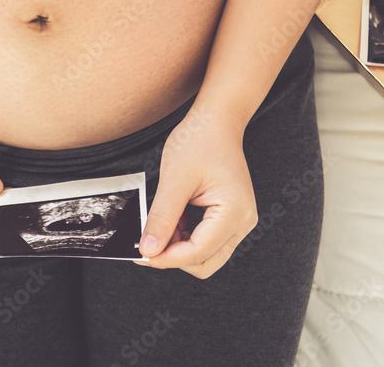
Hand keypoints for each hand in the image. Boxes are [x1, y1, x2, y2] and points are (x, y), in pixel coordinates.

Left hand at [134, 105, 257, 278]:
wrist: (217, 121)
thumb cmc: (199, 141)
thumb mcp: (174, 180)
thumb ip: (162, 218)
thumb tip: (148, 250)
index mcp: (234, 212)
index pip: (197, 252)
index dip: (166, 258)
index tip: (140, 254)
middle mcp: (243, 221)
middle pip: (205, 263)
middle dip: (174, 257)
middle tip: (147, 243)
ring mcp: (241, 220)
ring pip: (207, 255)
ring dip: (180, 248)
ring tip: (161, 225)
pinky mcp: (232, 218)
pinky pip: (209, 242)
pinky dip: (187, 238)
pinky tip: (174, 219)